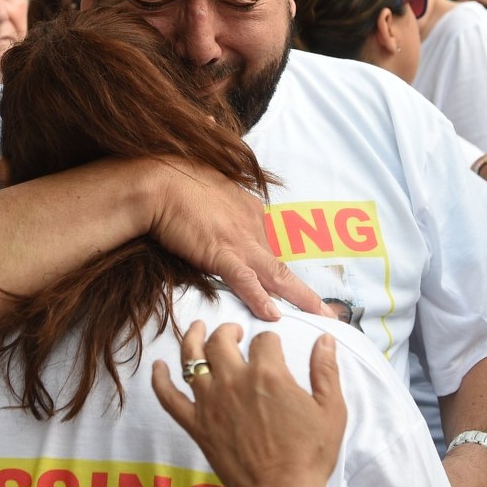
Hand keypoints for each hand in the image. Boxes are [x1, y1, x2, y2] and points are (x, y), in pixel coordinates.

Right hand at [148, 159, 326, 319]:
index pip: (273, 244)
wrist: (158, 183)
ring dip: (301, 298)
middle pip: (285, 264)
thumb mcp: (208, 182)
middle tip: (328, 312)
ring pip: (276, 275)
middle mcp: (252, 226)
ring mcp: (239, 241)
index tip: (292, 287)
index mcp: (251, 210)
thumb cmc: (176, 179)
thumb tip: (216, 169)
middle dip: (308, 292)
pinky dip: (259, 298)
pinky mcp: (219, 253)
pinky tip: (273, 315)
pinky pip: (244, 280)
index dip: (283, 268)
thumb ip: (218, 191)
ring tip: (321, 318)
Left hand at [152, 321, 345, 486]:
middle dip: (229, 331)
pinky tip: (157, 367)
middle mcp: (234, 380)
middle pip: (222, 341)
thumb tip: (326, 339)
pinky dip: (159, 380)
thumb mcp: (330, 410)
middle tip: (234, 333)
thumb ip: (326, 371)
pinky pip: (169, 397)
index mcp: (267, 373)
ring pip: (192, 357)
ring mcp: (210, 401)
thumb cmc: (309, 455)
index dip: (270, 341)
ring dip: (193, 337)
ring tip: (197, 328)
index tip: (273, 349)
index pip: (264, 340)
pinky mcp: (195, 424)